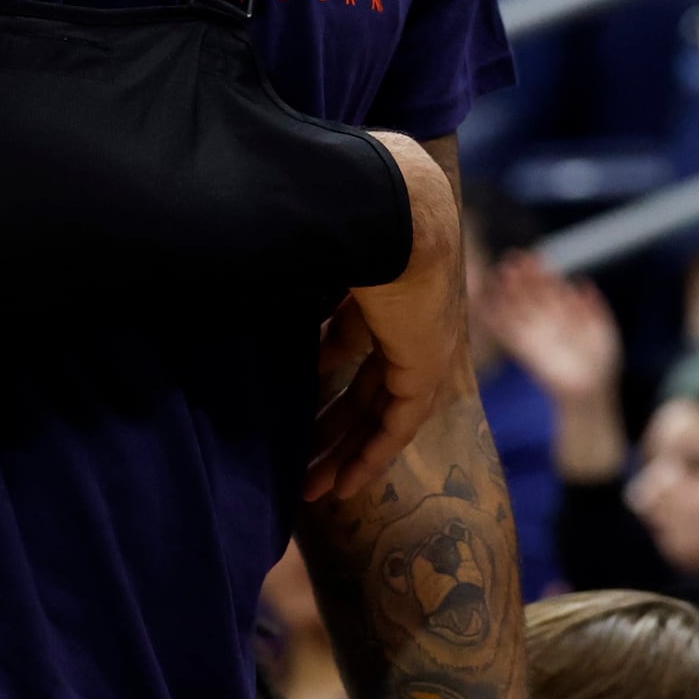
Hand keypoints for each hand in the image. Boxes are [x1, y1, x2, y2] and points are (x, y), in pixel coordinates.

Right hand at [305, 133, 465, 502]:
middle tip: (302, 468)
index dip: (323, 379)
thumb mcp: (315, 260)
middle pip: (366, 387)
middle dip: (331, 430)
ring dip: (345, 451)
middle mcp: (407, 319)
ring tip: (311, 490)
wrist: (395, 208)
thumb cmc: (344, 214)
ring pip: (380, 411)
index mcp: (381, 285)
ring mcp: (421, 344)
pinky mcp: (426, 365)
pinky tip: (344, 485)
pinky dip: (372, 455)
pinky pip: (398, 423)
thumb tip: (271, 315)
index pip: (352, 345)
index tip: (296, 411)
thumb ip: (300, 290)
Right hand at [485, 252, 621, 404]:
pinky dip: (492, 319)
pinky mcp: (523, 350)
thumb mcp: (603, 331)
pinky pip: (504, 332)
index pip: (550, 286)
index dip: (541, 272)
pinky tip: (483, 304)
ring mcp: (534, 333)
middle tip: (512, 259)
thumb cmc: (602, 361)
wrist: (591, 391)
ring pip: (516, 308)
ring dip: (506, 292)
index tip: (534, 256)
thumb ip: (595, 308)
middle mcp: (546, 318)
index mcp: (565, 310)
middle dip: (522, 276)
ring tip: (498, 275)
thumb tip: (582, 284)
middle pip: (530, 292)